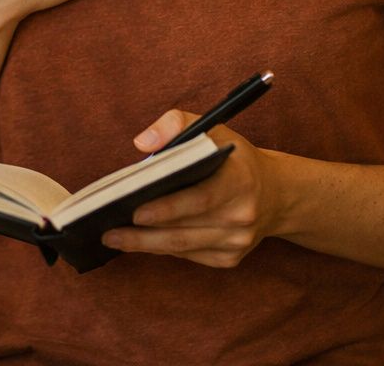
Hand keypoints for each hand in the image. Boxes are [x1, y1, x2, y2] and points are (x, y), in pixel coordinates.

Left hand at [102, 110, 282, 267]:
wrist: (276, 194)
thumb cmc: (234, 158)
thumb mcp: (213, 129)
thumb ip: (176, 124)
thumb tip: (142, 144)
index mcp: (240, 181)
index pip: (199, 199)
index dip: (167, 208)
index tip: (135, 211)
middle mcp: (242, 216)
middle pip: (184, 230)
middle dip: (142, 234)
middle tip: (108, 231)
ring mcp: (237, 242)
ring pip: (183, 247)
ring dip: (145, 245)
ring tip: (113, 238)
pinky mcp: (230, 258)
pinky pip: (188, 255)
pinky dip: (162, 248)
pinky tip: (138, 241)